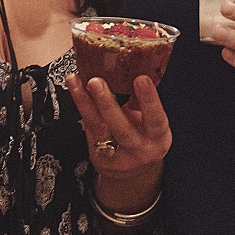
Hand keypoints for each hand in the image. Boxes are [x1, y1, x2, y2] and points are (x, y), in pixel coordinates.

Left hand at [66, 71, 170, 209]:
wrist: (132, 169)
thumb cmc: (144, 136)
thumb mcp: (152, 121)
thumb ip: (144, 100)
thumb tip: (138, 65)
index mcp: (158, 137)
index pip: (156, 120)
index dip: (150, 100)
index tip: (142, 78)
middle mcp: (139, 148)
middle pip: (122, 129)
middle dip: (108, 105)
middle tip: (96, 82)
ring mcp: (116, 154)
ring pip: (99, 127)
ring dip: (86, 102)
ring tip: (76, 81)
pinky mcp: (98, 153)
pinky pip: (88, 126)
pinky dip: (81, 104)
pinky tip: (75, 86)